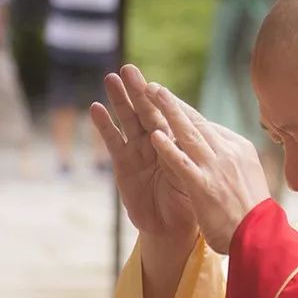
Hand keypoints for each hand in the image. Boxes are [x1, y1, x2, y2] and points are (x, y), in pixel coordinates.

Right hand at [90, 65, 196, 242]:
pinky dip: (105, 126)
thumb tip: (202, 132)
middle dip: (137, 91)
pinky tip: (96, 109)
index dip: (162, 100)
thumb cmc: (191, 201)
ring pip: (129, 121)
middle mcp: (157, 142)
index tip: (154, 83)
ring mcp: (138, 152)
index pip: (169, 115)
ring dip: (119, 100)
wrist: (174, 227)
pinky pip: (114, 142)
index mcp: (178, 141)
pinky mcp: (123, 165)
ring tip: (110, 79)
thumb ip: (192, 154)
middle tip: (128, 69)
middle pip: (147, 111)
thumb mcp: (196, 174)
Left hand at [145, 82, 269, 253]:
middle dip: (173, 103)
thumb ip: (233, 160)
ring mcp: (216, 168)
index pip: (208, 126)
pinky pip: (182, 163)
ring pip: (188, 133)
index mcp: (239, 148)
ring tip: (150, 94)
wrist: (260, 238)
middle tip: (155, 87)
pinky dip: (168, 148)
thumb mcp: (248, 177)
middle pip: (196, 122)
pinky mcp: (204, 186)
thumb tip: (223, 150)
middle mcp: (228, 152)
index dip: (185, 113)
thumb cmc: (253, 213)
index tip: (170, 103)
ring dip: (168, 112)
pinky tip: (154, 135)